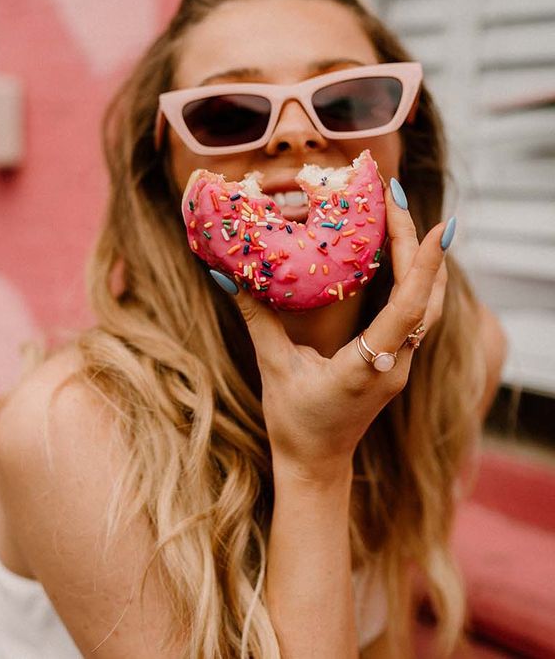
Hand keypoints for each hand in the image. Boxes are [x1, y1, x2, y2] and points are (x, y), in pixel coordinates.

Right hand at [214, 179, 451, 480]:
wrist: (316, 464)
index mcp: (368, 369)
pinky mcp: (395, 364)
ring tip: (401, 218)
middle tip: (395, 199)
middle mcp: (395, 365)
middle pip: (425, 299)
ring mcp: (401, 366)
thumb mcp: (273, 370)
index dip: (422, 267)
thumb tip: (227, 276)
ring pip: (429, 307)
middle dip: (418, 246)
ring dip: (421, 262)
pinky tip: (398, 256)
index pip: (407, 311)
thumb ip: (256, 320)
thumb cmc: (294, 424)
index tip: (434, 225)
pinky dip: (413, 281)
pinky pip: (416, 316)